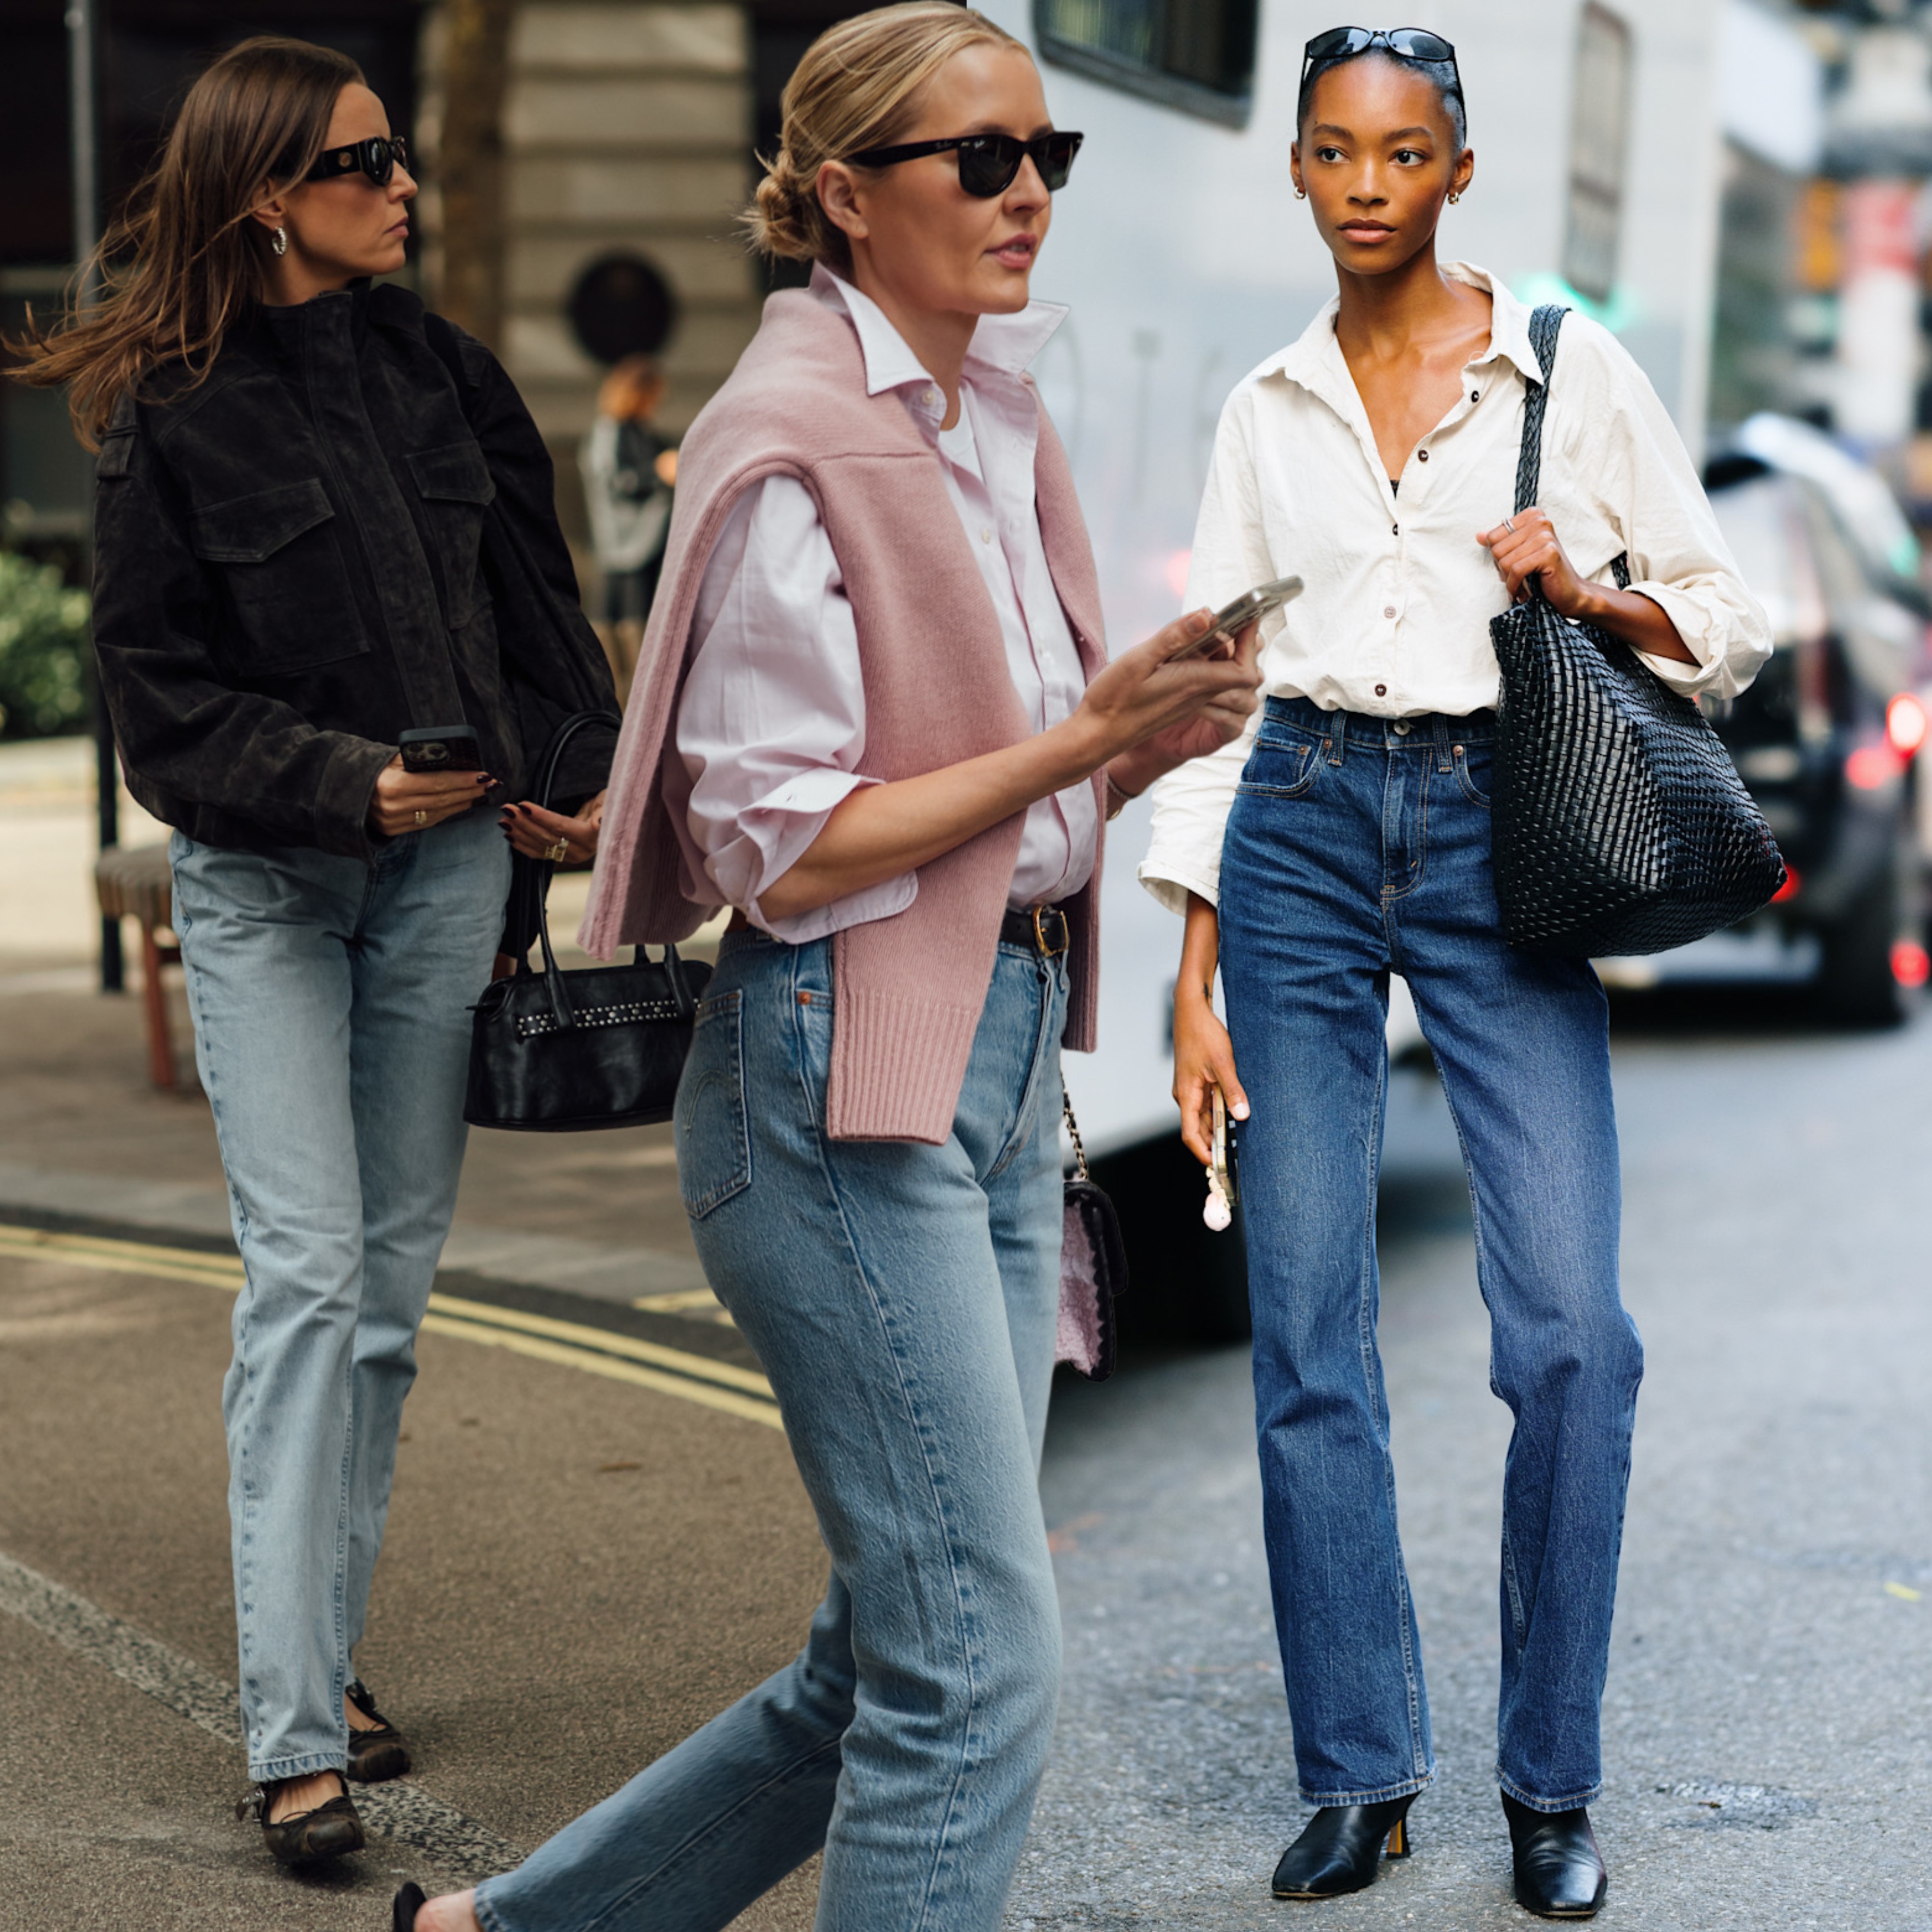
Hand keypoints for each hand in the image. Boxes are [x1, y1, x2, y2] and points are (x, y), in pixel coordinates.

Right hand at [368, 756, 491, 838]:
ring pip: (438, 813)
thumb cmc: (370, 769)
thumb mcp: (390, 758)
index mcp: (391, 785)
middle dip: (469, 791)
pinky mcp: (394, 830)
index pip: (437, 783)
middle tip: (490, 784)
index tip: (483, 775)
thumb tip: (452, 759)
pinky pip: (428, 821)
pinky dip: (448, 812)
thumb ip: (417, 761)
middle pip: (442, 800)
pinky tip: (462, 804)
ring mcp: (394, 822)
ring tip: (481, 793)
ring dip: (463, 803)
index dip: (463, 780)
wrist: (342, 791)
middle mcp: (393, 807)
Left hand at [499, 789, 605, 863]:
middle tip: (507, 808)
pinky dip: (523, 845)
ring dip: (520, 833)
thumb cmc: (610, 805)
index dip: (541, 816)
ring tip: (504, 820)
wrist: (613, 819)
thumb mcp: (610, 802)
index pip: (561, 826)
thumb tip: (598, 823)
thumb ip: (603, 813)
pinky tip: (511, 837)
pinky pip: (540, 854)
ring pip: (540, 846)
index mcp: (592, 837)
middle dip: (524, 822)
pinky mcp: (563, 857)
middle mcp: (581, 850)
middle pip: (547, 837)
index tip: (523, 805)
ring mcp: (571, 856)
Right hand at [1075, 610, 1263, 775]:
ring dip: (1228, 655)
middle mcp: (1198, 694)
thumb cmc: (1112, 700)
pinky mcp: (1180, 703)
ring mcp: (1190, 701)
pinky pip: (1208, 683)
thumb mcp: (1138, 660)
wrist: (1097, 736)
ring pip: (1227, 679)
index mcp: (1194, 683)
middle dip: (1245, 646)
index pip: (1244, 669)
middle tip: (1232, 619)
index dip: (1251, 643)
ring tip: (1213, 632)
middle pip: (1243, 674)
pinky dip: (1210, 664)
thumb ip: (1173, 637)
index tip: (1246, 615)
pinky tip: (1190, 649)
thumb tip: (1207, 615)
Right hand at [1173, 984, 1248, 1168]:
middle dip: (1215, 1145)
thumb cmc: (1203, 1034)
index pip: (1191, 1135)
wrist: (1191, 1010)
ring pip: (1205, 1117)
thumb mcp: (1223, 1063)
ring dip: (1219, 1129)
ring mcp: (1190, 1089)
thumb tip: (1242, 1116)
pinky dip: (1220, 1113)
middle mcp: (1185, 1096)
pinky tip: (1236, 1115)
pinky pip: (1207, 1104)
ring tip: (1240, 1141)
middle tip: (1236, 1159)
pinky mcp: (1196, 1081)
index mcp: (1187, 1095)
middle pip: (1199, 1129)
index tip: (1219, 1167)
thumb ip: (1232, 1091)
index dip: (1204, 1153)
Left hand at [1476, 507, 1596, 616]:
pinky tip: (1523, 592)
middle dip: (1502, 569)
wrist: (1569, 593)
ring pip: (1504, 561)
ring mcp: (1545, 536)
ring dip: (1509, 580)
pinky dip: (1515, 586)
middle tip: (1517, 578)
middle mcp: (1540, 521)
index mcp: (1532, 516)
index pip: (1493, 536)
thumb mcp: (1518, 554)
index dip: (1498, 557)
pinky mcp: (1549, 553)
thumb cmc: (1542, 574)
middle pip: (1496, 549)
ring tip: (1522, 585)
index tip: (1511, 566)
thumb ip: (1500, 542)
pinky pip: (1516, 571)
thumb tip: (1479, 535)